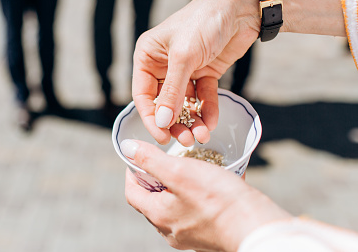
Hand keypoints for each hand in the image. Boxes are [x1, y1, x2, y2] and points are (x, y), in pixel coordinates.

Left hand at [123, 140, 291, 250]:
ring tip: (189, 169)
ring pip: (173, 206)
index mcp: (158, 215)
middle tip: (167, 160)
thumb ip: (150, 160)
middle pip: (151, 200)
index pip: (132, 192)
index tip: (140, 156)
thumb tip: (127, 148)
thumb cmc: (219, 199)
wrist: (256, 227)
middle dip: (155, 178)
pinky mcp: (207, 235)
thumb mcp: (179, 171)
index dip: (132, 172)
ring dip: (176, 187)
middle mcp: (169, 230)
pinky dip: (193, 197)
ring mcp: (189, 235)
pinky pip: (192, 213)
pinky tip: (208, 185)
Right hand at [132, 0, 259, 145]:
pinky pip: (203, 98)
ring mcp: (184, 70)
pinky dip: (207, 111)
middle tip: (185, 141)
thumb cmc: (203, 22)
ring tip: (201, 135)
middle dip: (174, 123)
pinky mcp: (204, 73)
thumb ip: (172, 91)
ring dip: (191, 121)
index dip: (151, 118)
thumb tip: (162, 122)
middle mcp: (162, 65)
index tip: (162, 137)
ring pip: (184, 104)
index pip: (143, 95)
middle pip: (164, 103)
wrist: (241, 8)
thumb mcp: (184, 56)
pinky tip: (211, 123)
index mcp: (147, 56)